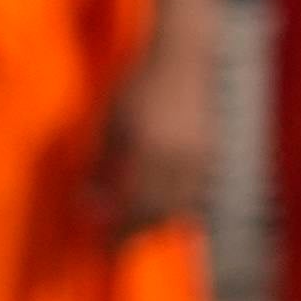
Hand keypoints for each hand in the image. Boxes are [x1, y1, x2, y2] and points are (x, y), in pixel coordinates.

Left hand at [91, 21, 218, 251]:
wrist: (183, 57)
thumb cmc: (137, 85)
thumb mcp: (109, 123)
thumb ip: (102, 165)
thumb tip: (90, 201)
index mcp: (148, 152)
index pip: (131, 208)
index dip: (116, 230)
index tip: (99, 243)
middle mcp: (178, 161)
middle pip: (157, 214)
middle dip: (134, 232)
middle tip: (112, 241)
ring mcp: (198, 158)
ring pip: (178, 207)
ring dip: (154, 221)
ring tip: (133, 223)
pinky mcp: (210, 154)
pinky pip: (193, 193)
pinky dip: (174, 206)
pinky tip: (158, 202)